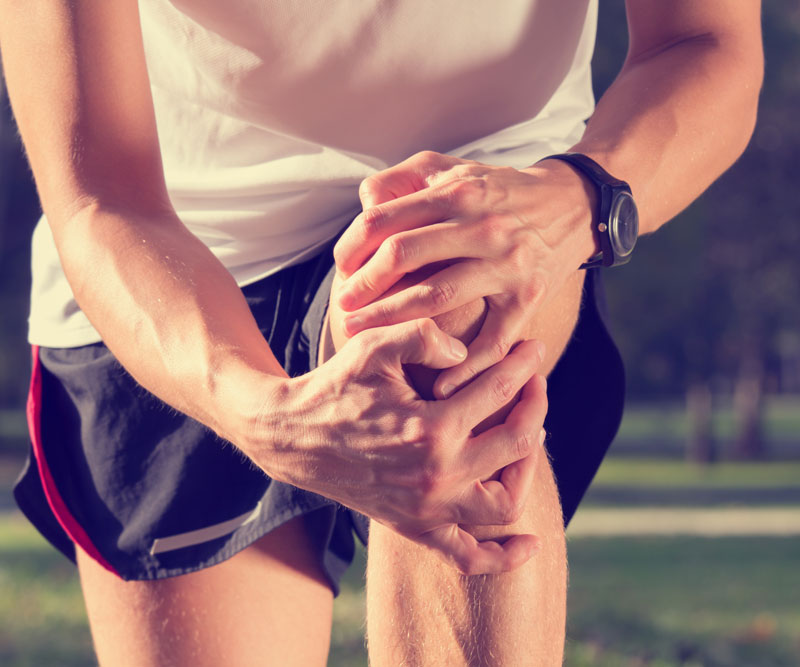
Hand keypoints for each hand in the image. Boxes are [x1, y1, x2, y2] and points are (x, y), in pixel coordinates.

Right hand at [249, 318, 547, 574]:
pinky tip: (529, 544)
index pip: (500, 391)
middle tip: (534, 384)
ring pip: (505, 504)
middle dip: (535, 407)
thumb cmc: (335, 386)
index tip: (534, 349)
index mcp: (431, 428)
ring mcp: (426, 509)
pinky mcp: (414, 527)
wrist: (292, 435)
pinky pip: (468, 557)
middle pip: (517, 445)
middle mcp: (435, 477)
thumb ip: (425, 335)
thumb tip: (470, 352)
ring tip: (527, 440)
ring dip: (527, 470)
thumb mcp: (374, 345)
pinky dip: (503, 557)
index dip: (523, 365)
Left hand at [333, 151, 595, 397]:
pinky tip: (437, 383)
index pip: (385, 219)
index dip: (352, 246)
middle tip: (344, 309)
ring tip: (364, 336)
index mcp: (457, 192)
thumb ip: (404, 179)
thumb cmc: (499, 190)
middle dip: (363, 286)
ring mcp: (507, 264)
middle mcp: (482, 225)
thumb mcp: (452, 169)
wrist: (572, 204)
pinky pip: (492, 339)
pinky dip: (465, 366)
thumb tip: (364, 206)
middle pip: (403, 255)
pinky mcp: (528, 297)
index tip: (341, 269)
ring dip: (393, 320)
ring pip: (437, 296)